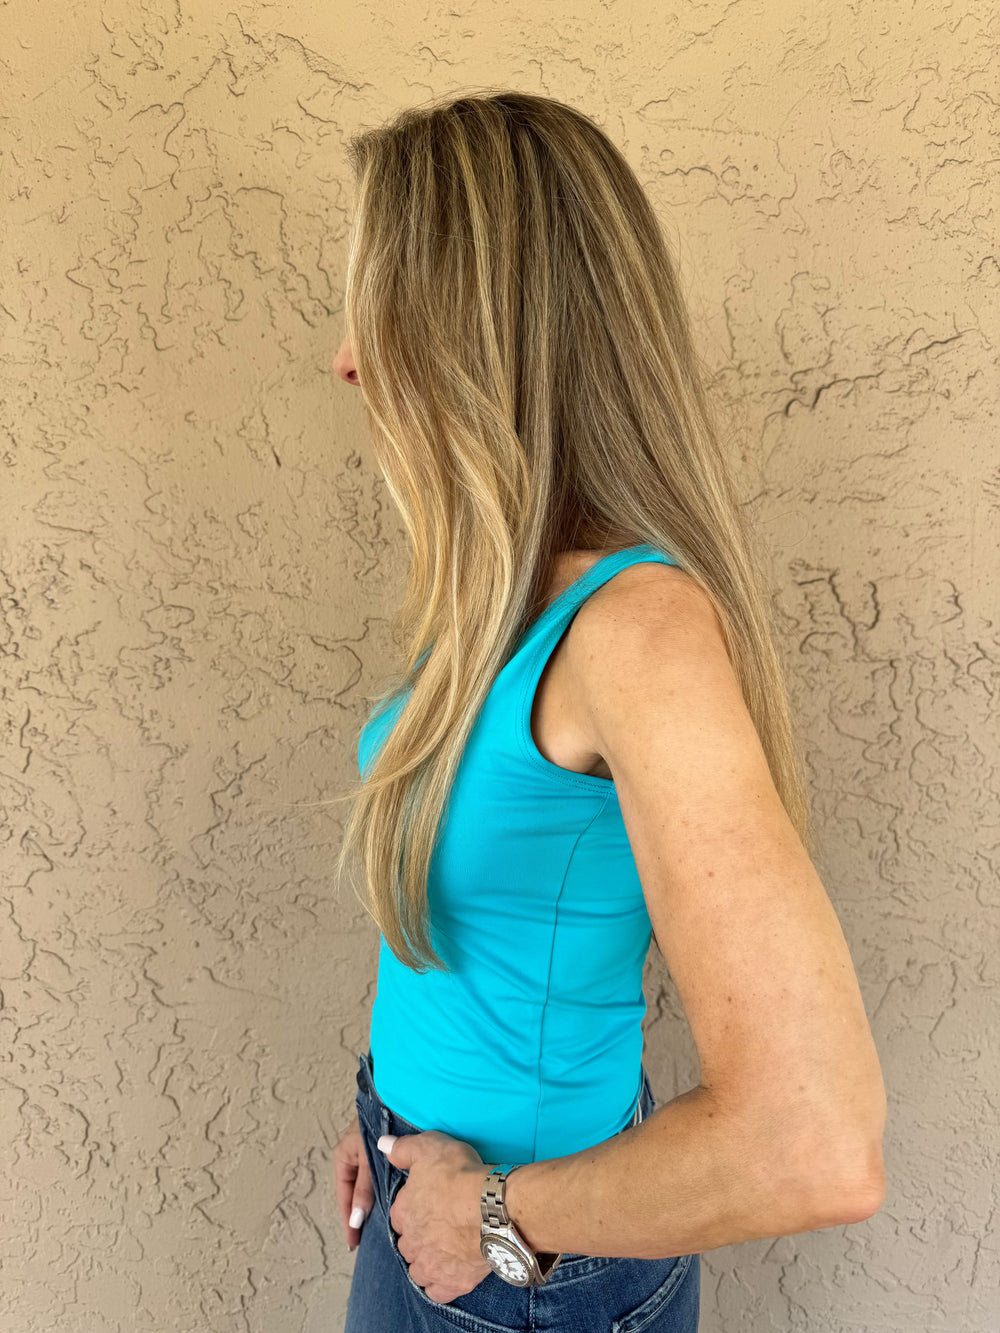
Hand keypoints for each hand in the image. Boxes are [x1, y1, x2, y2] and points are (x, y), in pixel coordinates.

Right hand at [333, 1112, 375, 1251]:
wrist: (397, 1097)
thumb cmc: (378, 1124)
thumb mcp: (367, 1159)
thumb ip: (365, 1188)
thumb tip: (356, 1220)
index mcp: (344, 1156)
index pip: (344, 1196)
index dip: (348, 1220)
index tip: (353, 1242)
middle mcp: (354, 1157)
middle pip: (355, 1194)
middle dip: (359, 1216)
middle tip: (366, 1241)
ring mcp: (367, 1155)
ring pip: (368, 1187)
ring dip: (371, 1205)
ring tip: (377, 1229)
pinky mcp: (382, 1153)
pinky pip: (378, 1178)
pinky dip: (381, 1192)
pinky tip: (388, 1205)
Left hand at [380, 1129, 492, 1304]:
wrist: (492, 1208)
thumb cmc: (460, 1175)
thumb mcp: (430, 1148)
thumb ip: (403, 1148)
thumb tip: (381, 1145)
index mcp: (403, 1212)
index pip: (399, 1215)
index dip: (413, 1208)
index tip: (428, 1203)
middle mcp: (411, 1242)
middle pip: (408, 1243)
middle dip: (419, 1236)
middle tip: (439, 1225)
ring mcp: (430, 1265)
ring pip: (419, 1269)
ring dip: (427, 1261)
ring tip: (444, 1249)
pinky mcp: (451, 1283)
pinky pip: (437, 1291)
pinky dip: (441, 1284)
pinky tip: (451, 1271)